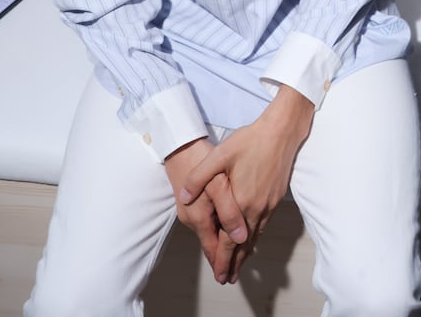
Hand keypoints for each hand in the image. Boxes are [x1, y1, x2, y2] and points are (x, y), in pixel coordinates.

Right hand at [164, 137, 239, 270]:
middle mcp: (191, 217)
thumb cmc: (201, 159)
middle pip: (210, 243)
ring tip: (234, 256)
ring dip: (221, 244)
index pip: (212, 247)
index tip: (229, 277)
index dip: (223, 262)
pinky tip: (225, 231)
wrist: (180, 144)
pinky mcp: (191, 201)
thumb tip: (240, 236)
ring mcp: (189, 209)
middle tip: (233, 274)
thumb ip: (229, 210)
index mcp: (198, 216)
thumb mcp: (218, 183)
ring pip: (209, 232)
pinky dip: (217, 230)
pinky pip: (206, 222)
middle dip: (223, 258)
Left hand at [177, 89, 313, 283]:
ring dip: (247, 252)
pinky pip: (264, 224)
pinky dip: (257, 236)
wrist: (281, 131)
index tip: (221, 275)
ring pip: (256, 235)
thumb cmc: (250, 141)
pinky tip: (254, 237)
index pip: (231, 240)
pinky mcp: (276, 197)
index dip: (223, 259)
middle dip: (236, 263)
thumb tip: (185, 197)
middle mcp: (258, 208)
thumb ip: (199, 178)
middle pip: (245, 244)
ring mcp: (269, 203)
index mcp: (242, 202)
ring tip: (241, 265)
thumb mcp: (219, 156)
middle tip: (230, 279)